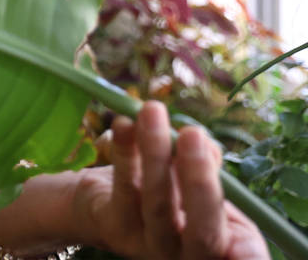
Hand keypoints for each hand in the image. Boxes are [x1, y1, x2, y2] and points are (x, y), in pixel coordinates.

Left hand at [72, 101, 268, 258]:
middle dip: (199, 180)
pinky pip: (123, 186)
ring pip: (157, 202)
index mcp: (219, 248)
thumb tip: (202, 143)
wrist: (107, 204)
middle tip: (194, 134)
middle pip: (201, 230)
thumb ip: (207, 172)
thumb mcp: (199, 187)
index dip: (249, 255)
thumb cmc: (171, 196)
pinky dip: (124, 149)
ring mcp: (148, 245)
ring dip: (155, 151)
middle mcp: (185, 255)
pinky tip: (123, 124)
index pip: (244, 258)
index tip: (246, 242)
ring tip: (152, 111)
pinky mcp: (114, 227)